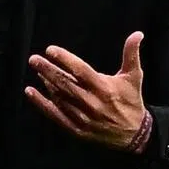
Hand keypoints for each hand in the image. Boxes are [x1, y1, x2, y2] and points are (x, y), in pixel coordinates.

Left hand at [25, 31, 146, 150]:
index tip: (50, 50)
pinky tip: (30, 92)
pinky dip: (41, 103)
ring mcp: (82, 117)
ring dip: (46, 83)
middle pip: (65, 84)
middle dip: (48, 70)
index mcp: (104, 88)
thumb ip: (131, 54)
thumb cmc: (131, 101)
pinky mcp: (76, 129)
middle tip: (34, 59)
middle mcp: (92, 102)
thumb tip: (138, 33)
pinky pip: (55, 115)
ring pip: (59, 97)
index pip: (81, 71)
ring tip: (37, 70)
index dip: (65, 59)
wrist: (134, 135)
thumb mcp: (134, 77)